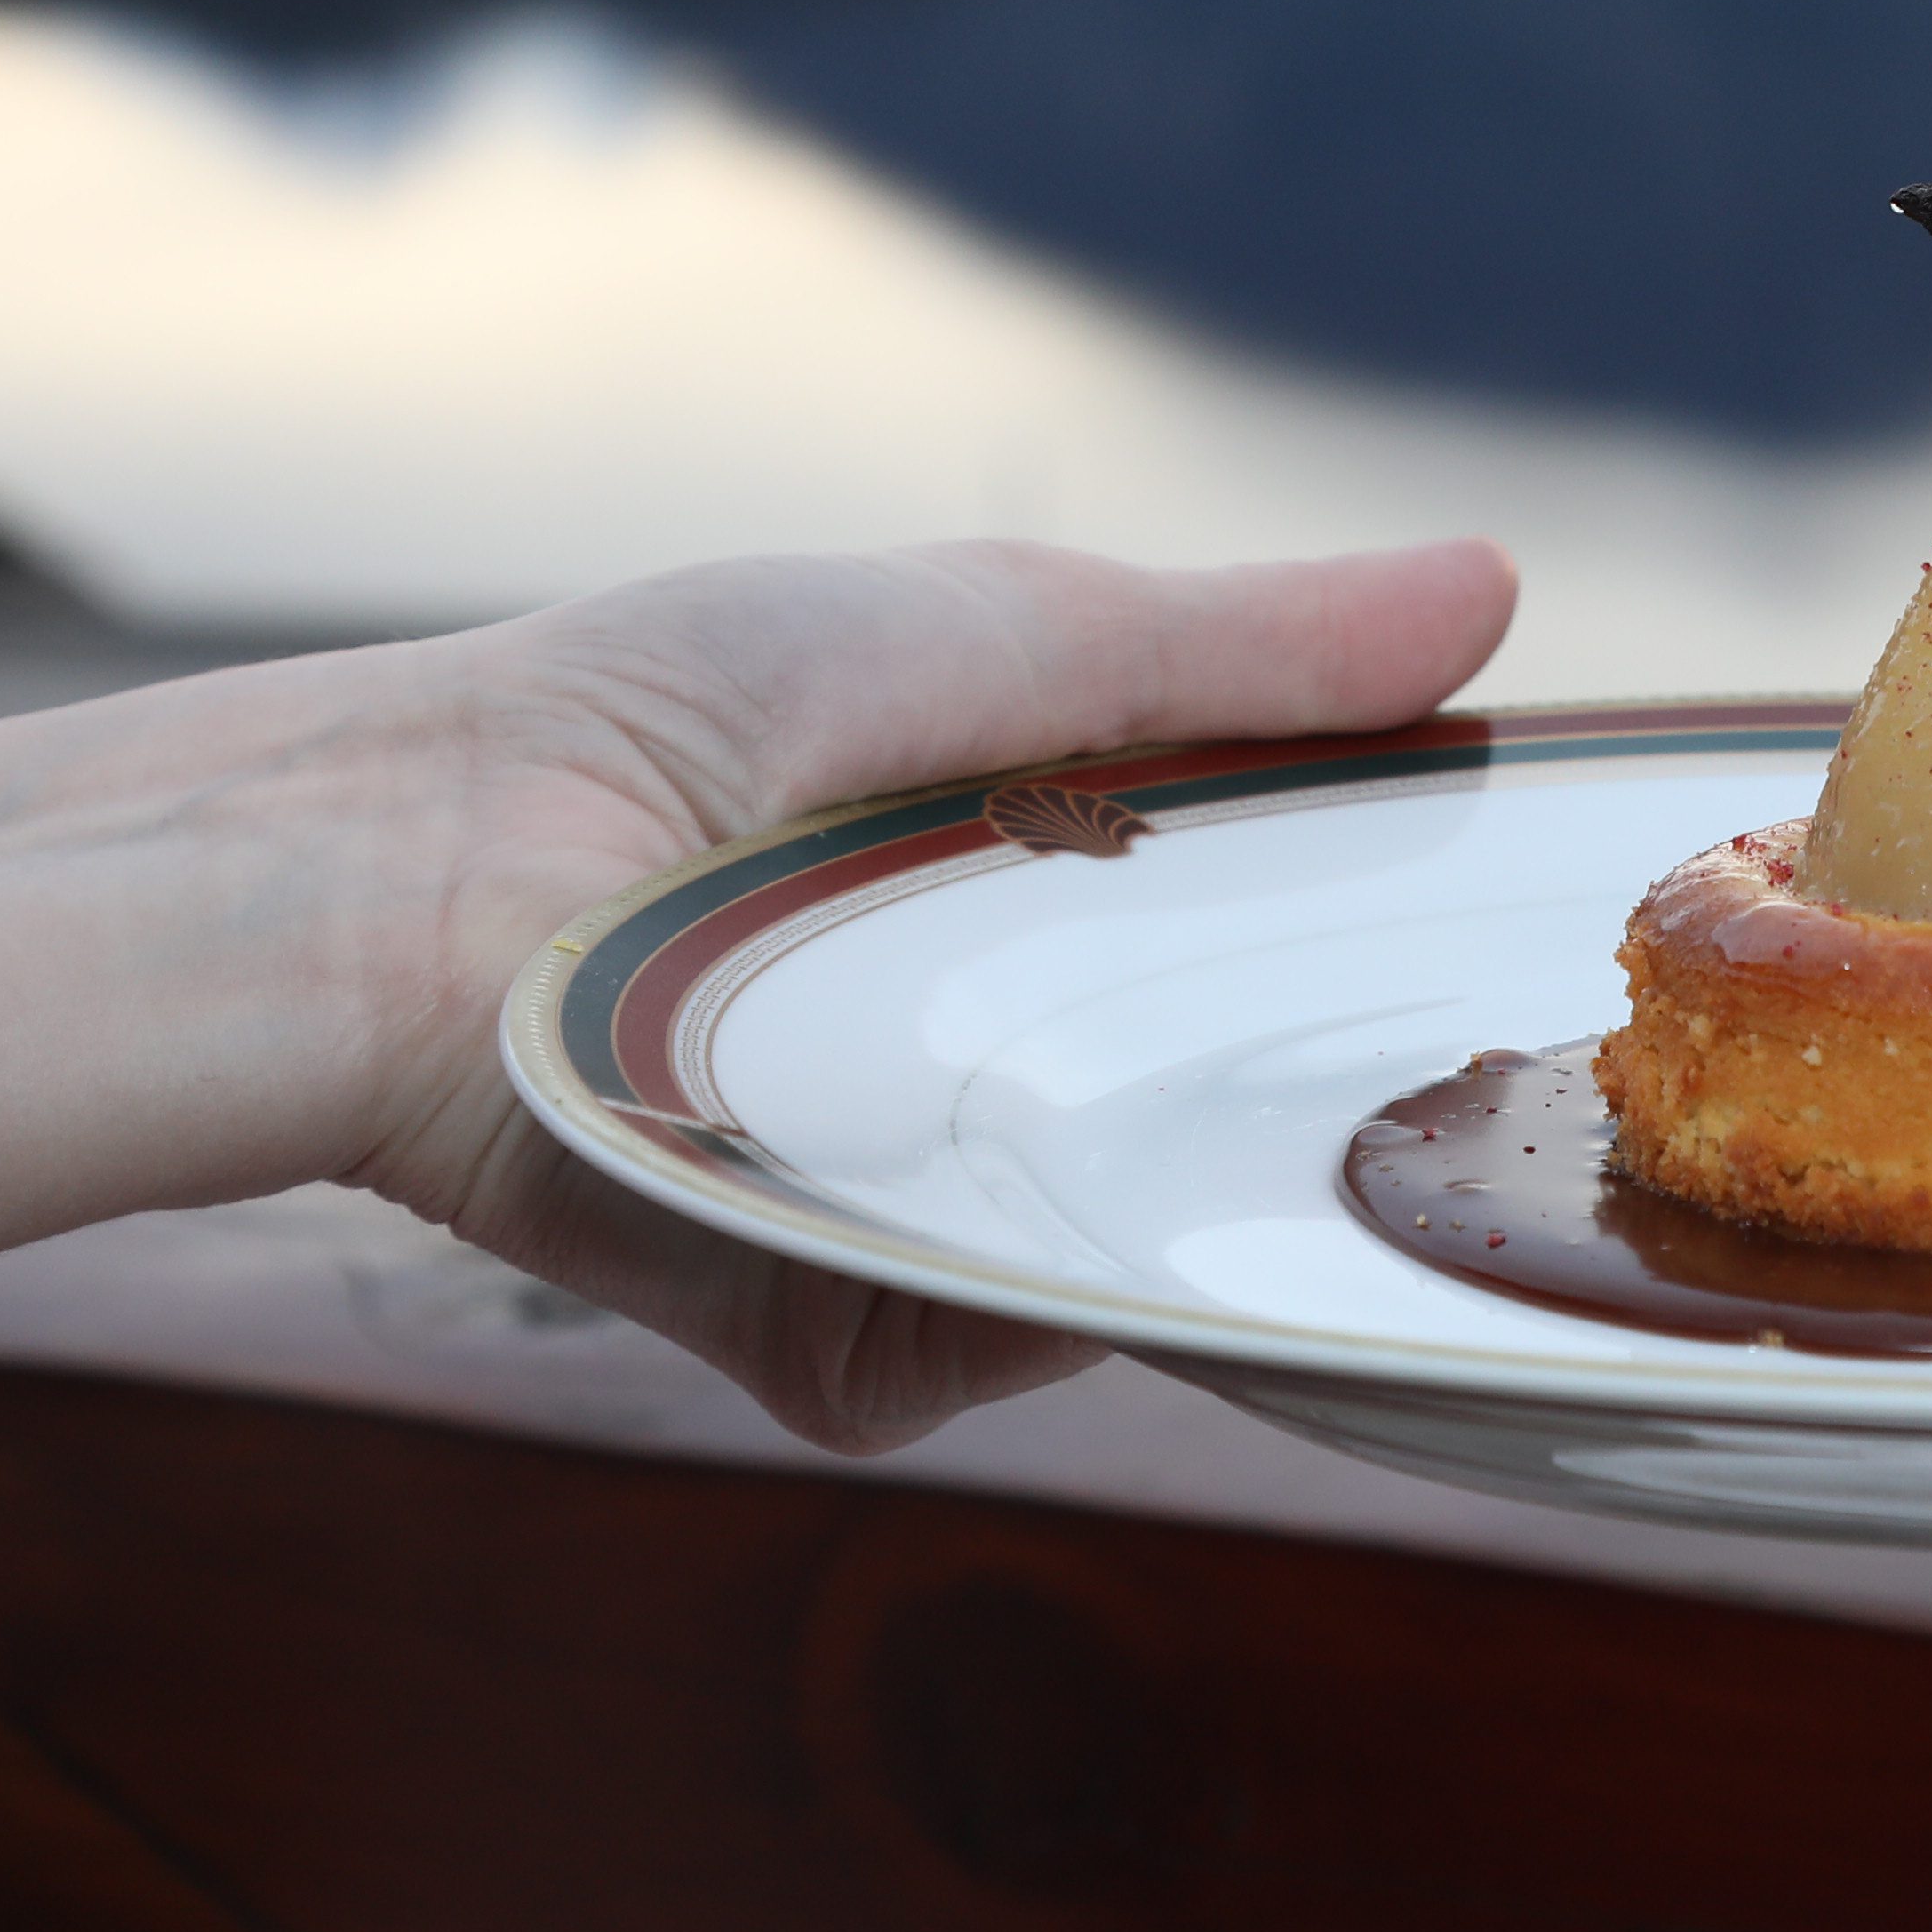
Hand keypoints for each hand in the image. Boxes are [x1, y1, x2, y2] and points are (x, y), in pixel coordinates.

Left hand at [331, 538, 1518, 1453]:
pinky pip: (989, 1339)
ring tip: (1144, 1070)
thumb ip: (1241, 651)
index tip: (1536, 908)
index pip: (1284, 937)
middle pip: (1234, 1112)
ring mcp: (917, 1196)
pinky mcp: (824, 1321)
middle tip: (1442, 1038)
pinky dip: (998, 1277)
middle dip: (1332, 1083)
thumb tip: (1502, 592)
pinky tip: (968, 1171)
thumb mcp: (987, 636)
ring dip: (1164, 1169)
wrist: (395, 881)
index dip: (1404, 930)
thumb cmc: (657, 716)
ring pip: (1129, 1239)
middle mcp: (994, 1052)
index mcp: (1041, 883)